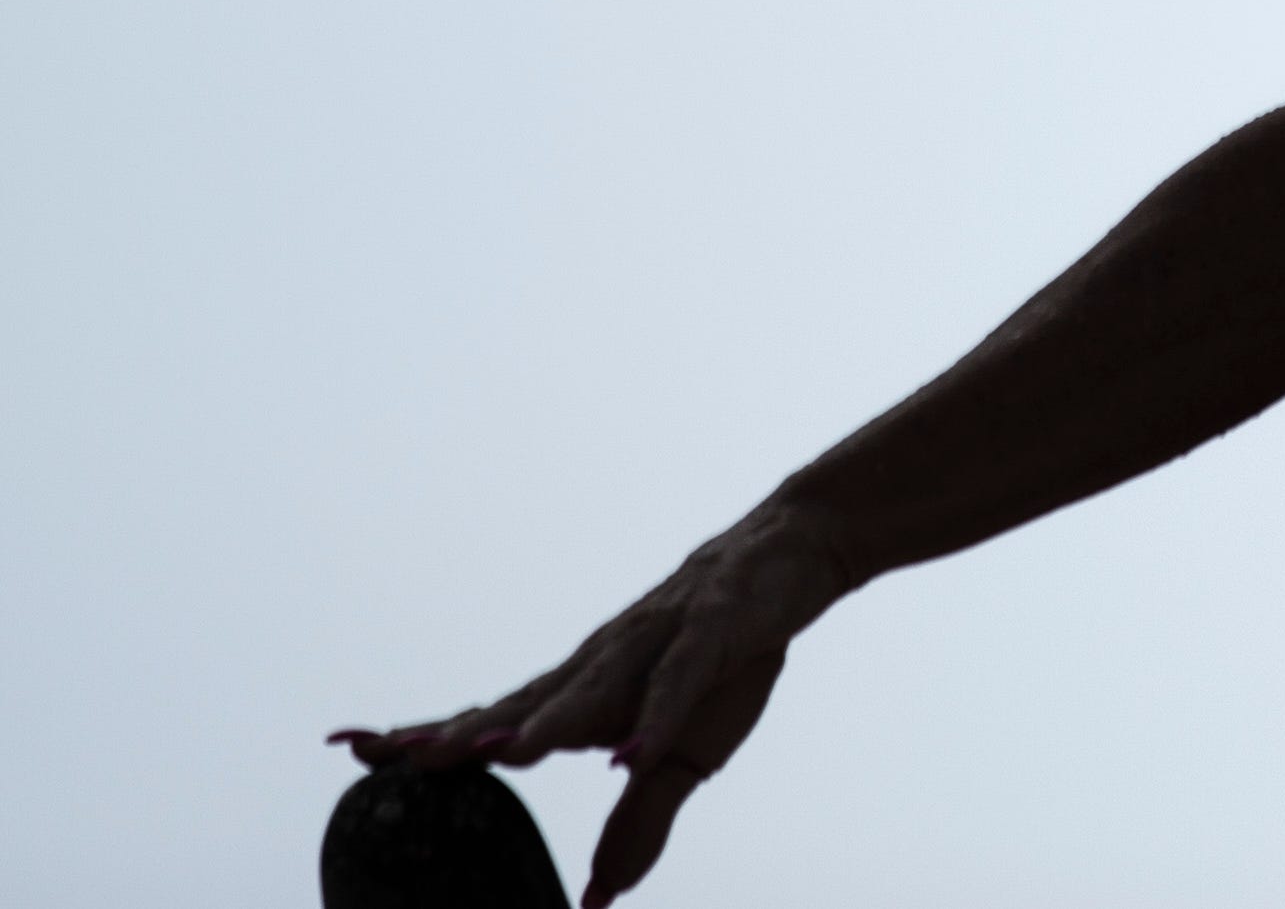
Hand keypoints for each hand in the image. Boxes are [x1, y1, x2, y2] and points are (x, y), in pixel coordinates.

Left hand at [336, 506, 852, 905]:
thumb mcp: (687, 754)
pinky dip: (656, 720)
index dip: (427, 736)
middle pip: (525, 699)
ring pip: (597, 686)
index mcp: (586, 688)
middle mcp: (605, 662)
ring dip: (550, 721)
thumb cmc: (727, 654)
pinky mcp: (717, 631)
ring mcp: (659, 641)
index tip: (350, 749)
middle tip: (396, 757)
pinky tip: (632, 755)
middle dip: (463, 731)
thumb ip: (638, 821)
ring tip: (504, 752)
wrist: (794, 549)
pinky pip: (681, 682)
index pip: (494, 716)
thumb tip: (596, 901)